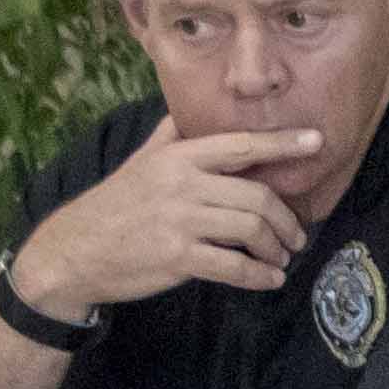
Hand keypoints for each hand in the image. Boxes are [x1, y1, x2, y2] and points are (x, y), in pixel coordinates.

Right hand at [17, 124, 327, 312]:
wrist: (71, 251)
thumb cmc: (114, 205)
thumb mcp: (139, 161)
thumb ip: (169, 137)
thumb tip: (185, 108)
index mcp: (177, 157)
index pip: (240, 145)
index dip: (282, 143)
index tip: (317, 141)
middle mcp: (181, 184)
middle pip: (256, 196)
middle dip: (286, 219)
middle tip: (297, 235)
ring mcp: (179, 221)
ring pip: (250, 230)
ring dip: (276, 248)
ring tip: (282, 257)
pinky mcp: (176, 257)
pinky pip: (233, 267)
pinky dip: (259, 276)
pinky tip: (269, 279)